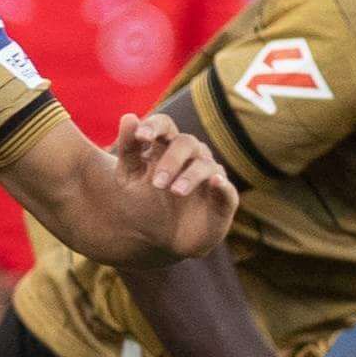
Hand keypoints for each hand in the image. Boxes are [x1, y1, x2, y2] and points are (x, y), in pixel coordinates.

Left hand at [110, 111, 237, 259]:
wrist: (161, 240)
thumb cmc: (145, 202)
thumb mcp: (129, 178)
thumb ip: (128, 149)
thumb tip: (128, 116)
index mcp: (166, 148)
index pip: (164, 125)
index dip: (155, 126)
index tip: (141, 135)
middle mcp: (191, 157)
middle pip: (186, 143)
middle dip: (171, 160)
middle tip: (157, 184)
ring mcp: (209, 176)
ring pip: (205, 165)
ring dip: (190, 176)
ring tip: (175, 192)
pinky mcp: (223, 199)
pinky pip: (227, 188)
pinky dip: (222, 184)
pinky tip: (215, 182)